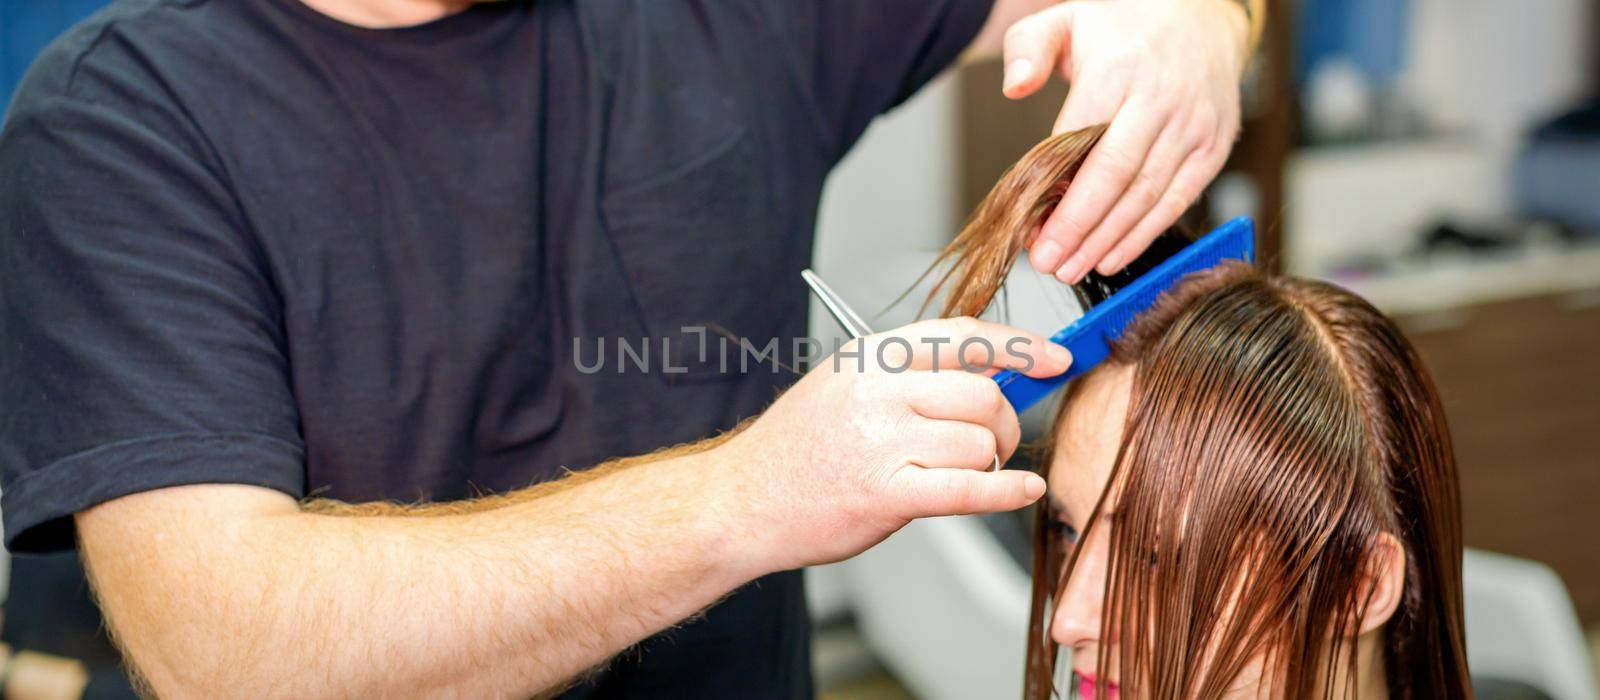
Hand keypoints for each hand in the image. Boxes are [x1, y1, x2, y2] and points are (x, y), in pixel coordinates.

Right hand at [720, 317, 1069, 570]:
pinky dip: (1005, 491)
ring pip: (979, 442)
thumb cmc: (798, 451)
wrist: (741, 502)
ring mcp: (879, 442)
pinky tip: (1019, 490)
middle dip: (1004, 421)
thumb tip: (990, 373)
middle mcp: (876, 391)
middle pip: (983, 393)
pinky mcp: (884, 494)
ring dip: (989, 464)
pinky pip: (968, 488)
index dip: (1018, 345)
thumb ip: (909, 376)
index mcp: (868, 357)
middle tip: (996, 442)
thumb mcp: (845, 387)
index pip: (961, 336)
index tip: (1053, 357)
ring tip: (967, 475)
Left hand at [1003, 0, 1251, 281]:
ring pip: (1147, 195)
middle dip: (1079, 227)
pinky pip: (1178, 200)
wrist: (1204, 15)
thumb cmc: (1125, 24)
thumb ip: (1029, 48)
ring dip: (1108, 239)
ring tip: (1072, 268)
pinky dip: (1145, 234)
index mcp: (1120, 69)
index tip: (1030, 227)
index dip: (1057, 191)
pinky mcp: (1212, 148)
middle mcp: (1161, 100)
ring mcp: (1193, 126)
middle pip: (1116, 176)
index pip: (1082, 140)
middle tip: (1048, 262)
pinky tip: (1113, 257)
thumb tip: (1015, 87)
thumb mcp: (1067, 18)